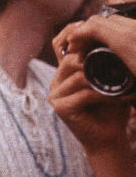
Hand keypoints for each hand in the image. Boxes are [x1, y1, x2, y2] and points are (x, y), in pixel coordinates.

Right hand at [50, 18, 133, 153]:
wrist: (108, 139)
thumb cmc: (111, 108)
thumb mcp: (107, 81)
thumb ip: (101, 63)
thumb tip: (109, 40)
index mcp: (64, 72)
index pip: (61, 46)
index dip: (77, 37)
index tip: (100, 38)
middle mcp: (56, 81)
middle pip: (72, 59)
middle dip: (97, 61)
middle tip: (120, 71)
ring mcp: (55, 94)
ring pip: (78, 74)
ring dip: (104, 81)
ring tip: (123, 87)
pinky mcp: (60, 107)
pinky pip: (84, 93)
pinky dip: (105, 95)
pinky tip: (119, 98)